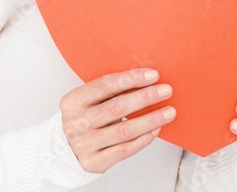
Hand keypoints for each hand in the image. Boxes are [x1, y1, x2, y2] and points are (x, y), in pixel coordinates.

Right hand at [60, 68, 174, 173]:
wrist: (67, 148)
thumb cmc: (87, 116)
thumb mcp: (90, 100)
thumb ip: (111, 90)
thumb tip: (148, 79)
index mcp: (73, 101)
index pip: (105, 85)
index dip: (131, 79)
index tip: (153, 75)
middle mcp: (76, 123)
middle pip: (117, 107)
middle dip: (145, 97)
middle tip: (166, 91)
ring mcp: (84, 144)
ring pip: (124, 130)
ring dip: (151, 119)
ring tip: (169, 112)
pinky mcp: (93, 162)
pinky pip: (125, 150)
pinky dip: (144, 139)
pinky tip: (156, 129)